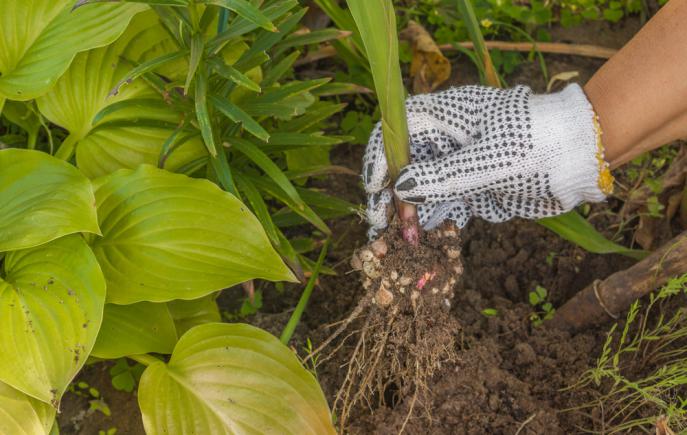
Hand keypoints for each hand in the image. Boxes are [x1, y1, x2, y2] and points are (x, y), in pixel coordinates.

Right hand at [363, 84, 612, 238]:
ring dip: (409, 215)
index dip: (379, 157)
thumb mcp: (490, 162)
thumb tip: (399, 187)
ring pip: (421, 190)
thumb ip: (443, 177)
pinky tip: (422, 240)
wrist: (584, 159)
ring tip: (401, 242)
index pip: (397, 131)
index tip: (373, 189)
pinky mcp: (473, 186)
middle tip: (382, 227)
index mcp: (447, 118)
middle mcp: (447, 140)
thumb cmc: (539, 147)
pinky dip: (433, 222)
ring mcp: (459, 164)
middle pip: (403, 165)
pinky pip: (444, 205)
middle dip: (390, 196)